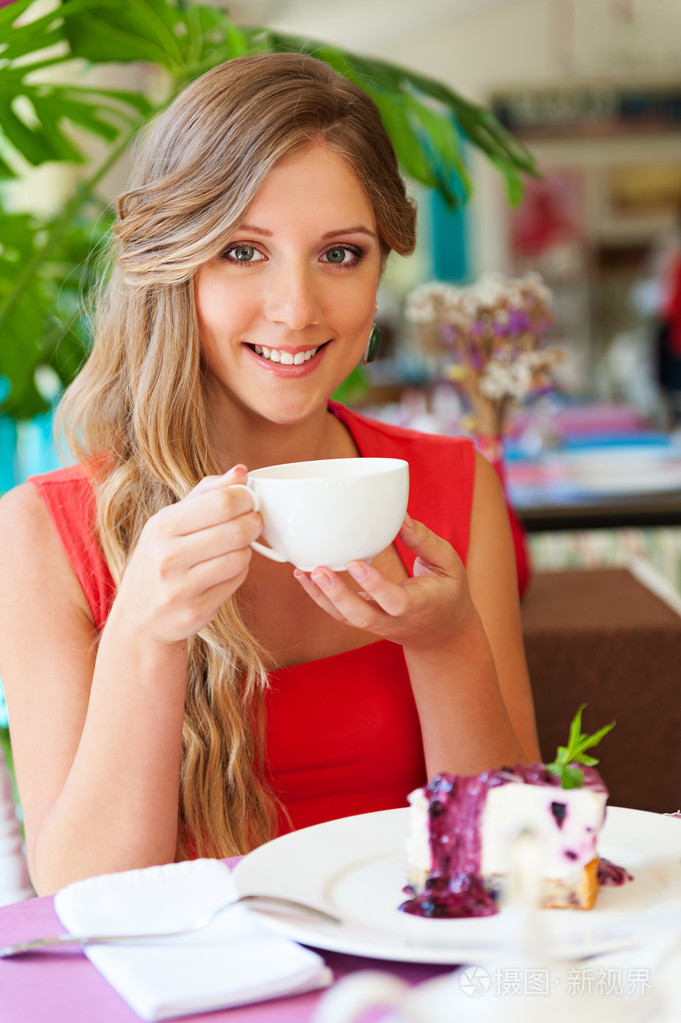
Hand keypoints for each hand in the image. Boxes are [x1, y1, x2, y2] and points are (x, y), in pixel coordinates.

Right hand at [112, 465, 261, 644]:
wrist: (137, 619)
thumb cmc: (158, 562)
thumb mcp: (169, 523)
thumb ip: (205, 494)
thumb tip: (241, 472)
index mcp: (162, 526)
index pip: (222, 502)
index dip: (246, 498)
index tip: (249, 500)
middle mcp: (168, 556)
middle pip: (237, 529)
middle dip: (254, 523)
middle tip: (253, 522)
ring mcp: (181, 587)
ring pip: (240, 557)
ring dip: (246, 550)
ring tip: (235, 547)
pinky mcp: (196, 611)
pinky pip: (236, 582)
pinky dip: (239, 573)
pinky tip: (226, 570)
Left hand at [293, 515, 472, 651]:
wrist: (442, 634)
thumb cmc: (447, 591)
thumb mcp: (448, 563)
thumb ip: (424, 541)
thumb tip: (399, 516)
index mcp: (420, 604)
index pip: (395, 601)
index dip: (375, 585)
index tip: (356, 563)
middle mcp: (395, 620)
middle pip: (362, 616)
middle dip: (338, 595)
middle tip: (318, 570)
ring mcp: (378, 624)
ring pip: (346, 618)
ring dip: (322, 597)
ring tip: (303, 572)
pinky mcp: (366, 621)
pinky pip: (340, 614)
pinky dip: (320, 598)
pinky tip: (304, 577)